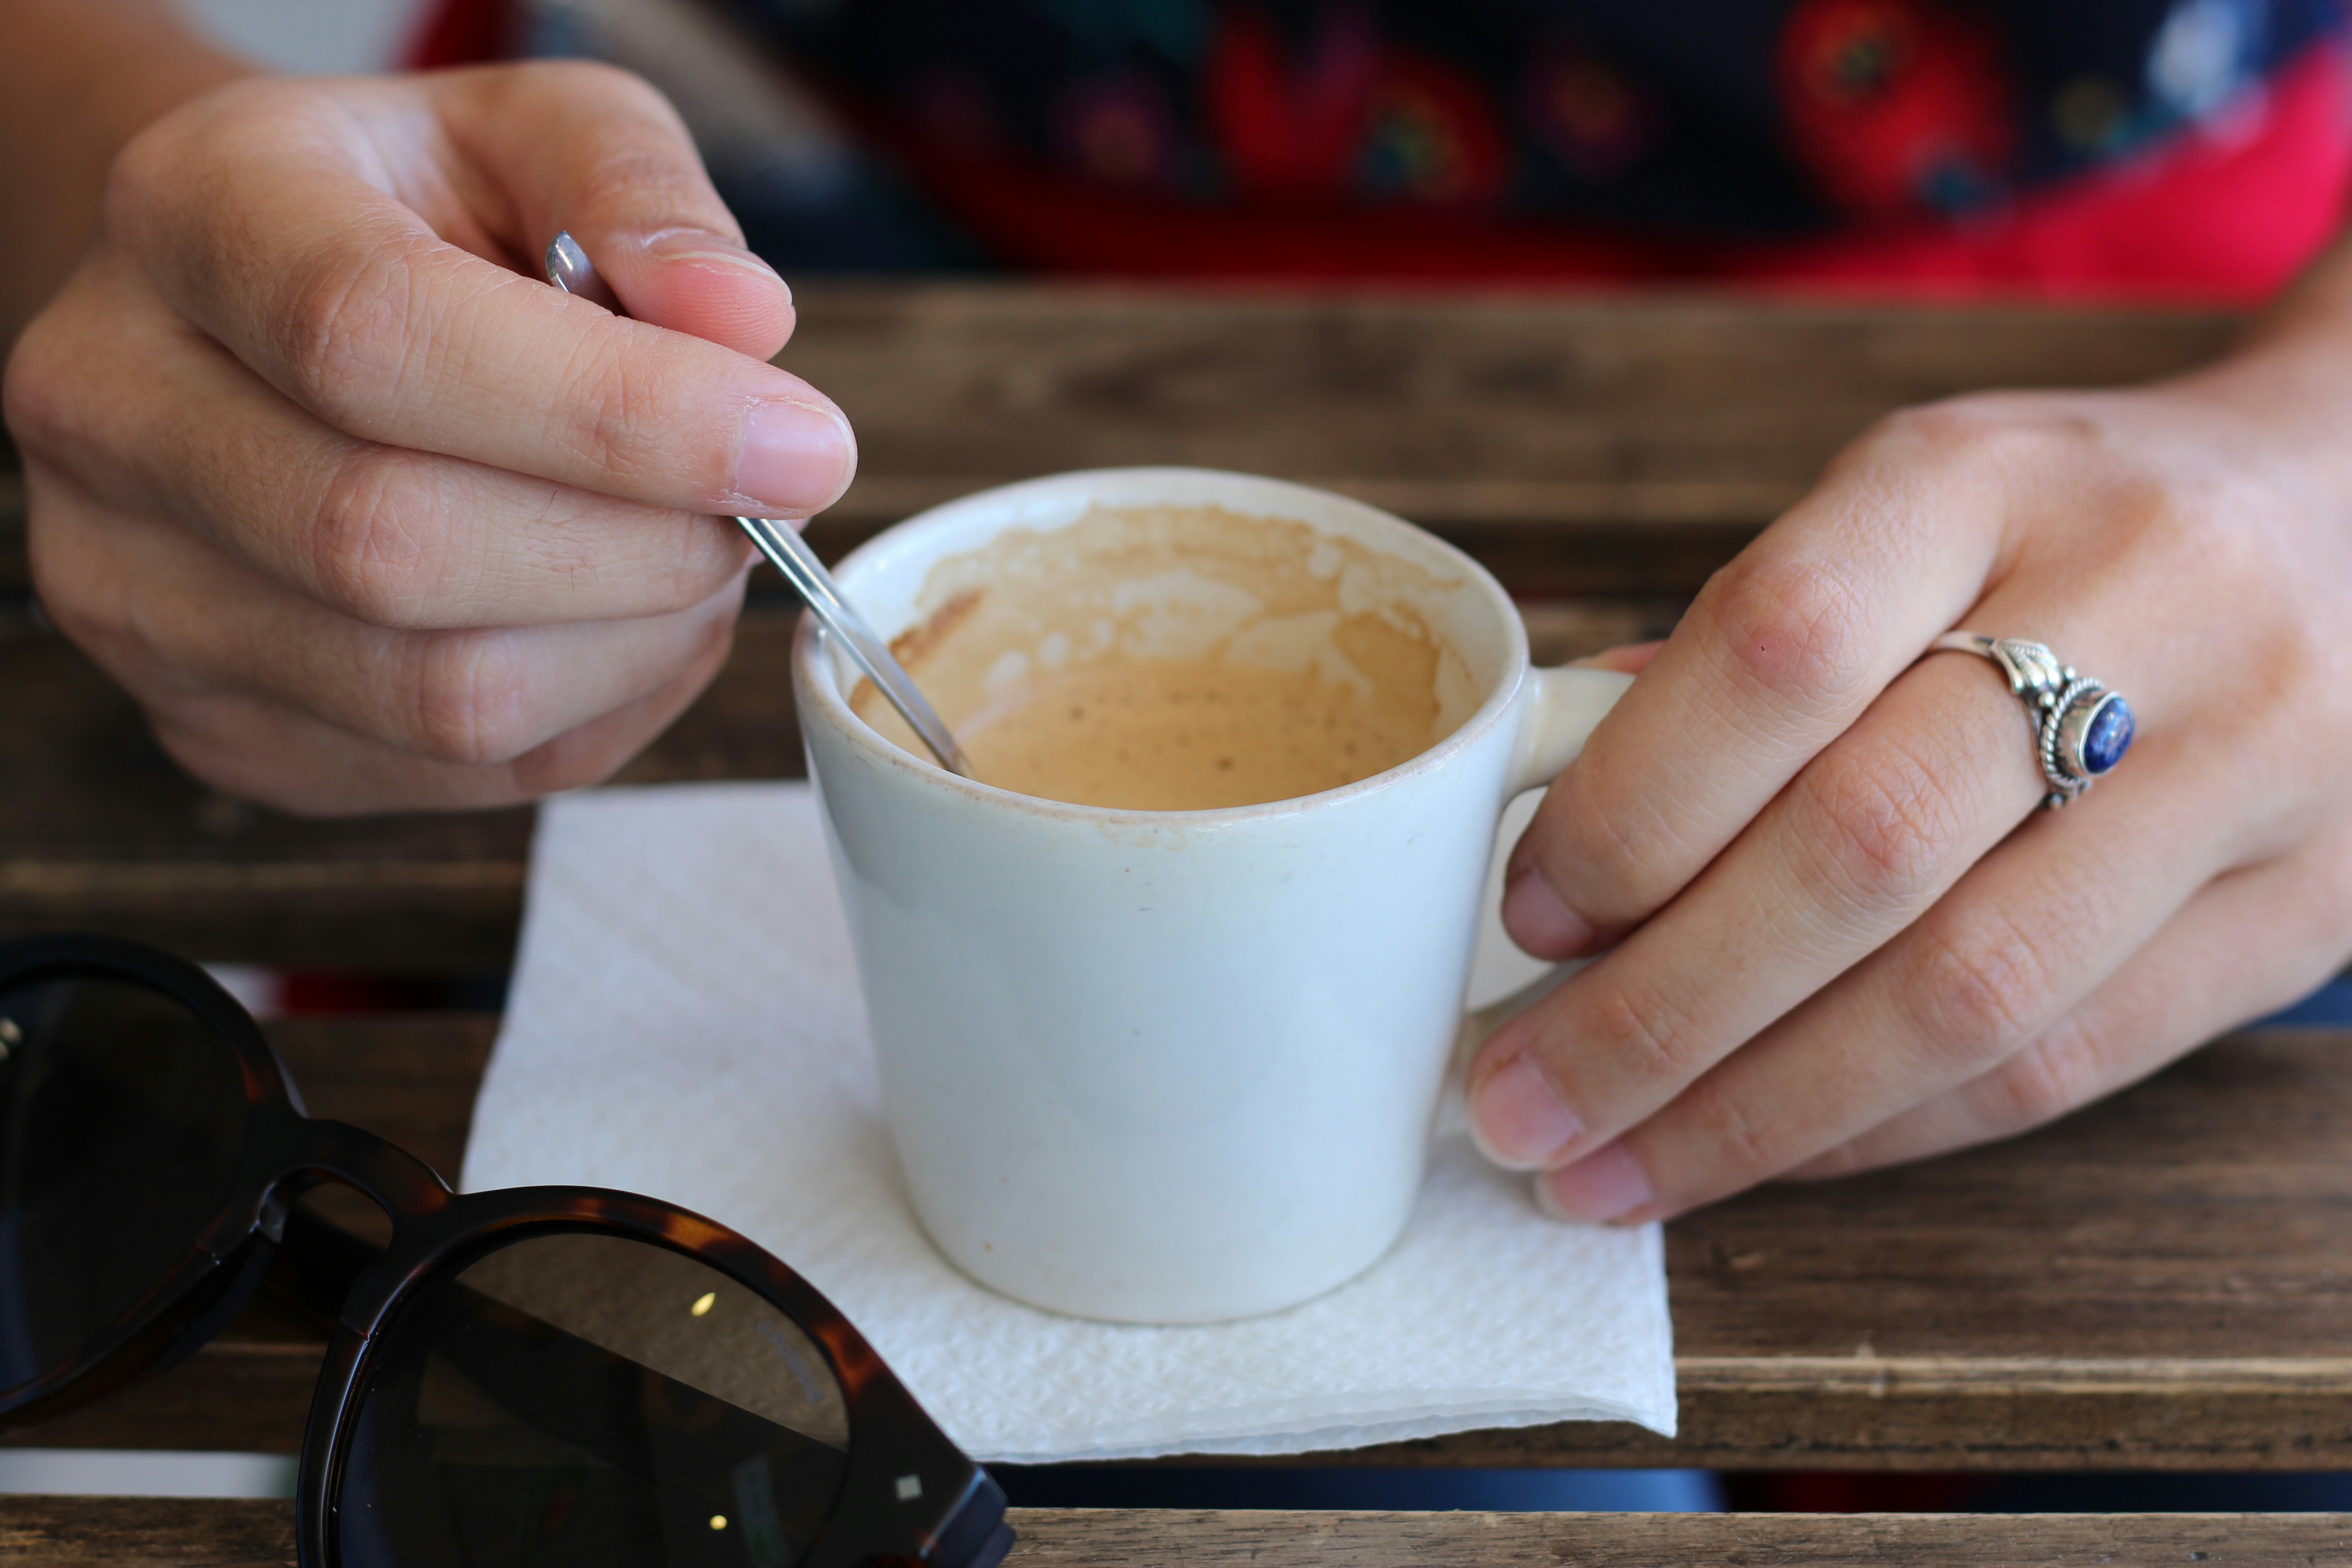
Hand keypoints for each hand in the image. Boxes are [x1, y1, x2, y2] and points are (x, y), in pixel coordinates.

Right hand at [3, 62, 853, 813]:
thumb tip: (744, 326)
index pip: (379, 340)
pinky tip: (625, 622)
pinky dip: (599, 710)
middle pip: (396, 546)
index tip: (801, 442)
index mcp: (191, 218)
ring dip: (635, 644)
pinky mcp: (221, 728)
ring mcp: (142, 596)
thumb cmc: (415, 218)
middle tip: (760, 506)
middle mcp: (119, 414)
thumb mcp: (537, 133)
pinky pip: (465, 777)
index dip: (622, 415)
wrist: (264, 310)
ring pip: (440, 694)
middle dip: (644, 547)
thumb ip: (642, 199)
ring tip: (694, 556)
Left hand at [1467, 352, 2351, 1220]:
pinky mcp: (2311, 905)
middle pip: (1863, 849)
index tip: (1525, 917)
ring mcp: (2253, 763)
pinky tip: (1757, 1156)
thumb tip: (1561, 827)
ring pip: (1967, 990)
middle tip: (1515, 1097)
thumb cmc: (2061, 524)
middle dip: (1658, 1008)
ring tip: (1601, 1170)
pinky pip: (2064, 1061)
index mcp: (1983, 477)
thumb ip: (1747, 655)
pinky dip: (1880, 1128)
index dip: (1632, 807)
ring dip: (1753, 1111)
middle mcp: (2141, 606)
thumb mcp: (1899, 511)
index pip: (1778, 650)